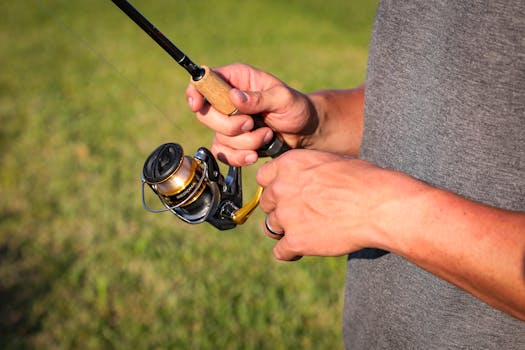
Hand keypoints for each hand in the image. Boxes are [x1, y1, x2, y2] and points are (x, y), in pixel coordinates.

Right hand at [186, 63, 317, 165]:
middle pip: (206, 114)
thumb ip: (259, 98)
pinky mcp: (233, 142)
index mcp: (237, 79)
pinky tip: (255, 154)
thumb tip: (234, 97)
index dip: (196, 92)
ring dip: (245, 142)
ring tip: (267, 135)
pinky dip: (239, 157)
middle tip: (252, 124)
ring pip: (219, 137)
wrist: (305, 132)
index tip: (198, 106)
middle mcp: (228, 100)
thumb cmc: (296, 108)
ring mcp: (229, 122)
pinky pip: (223, 153)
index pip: (205, 80)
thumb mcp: (283, 98)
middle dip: (230, 125)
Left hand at [256, 149, 401, 260]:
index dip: (275, 187)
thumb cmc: (363, 181)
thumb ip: (306, 170)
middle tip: (302, 214)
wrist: (378, 205)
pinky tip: (305, 249)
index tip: (287, 194)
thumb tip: (302, 177)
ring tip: (306, 231)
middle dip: (281, 209)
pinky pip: (280, 252)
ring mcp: (286, 215)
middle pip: (266, 204)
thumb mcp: (329, 161)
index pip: (263, 178)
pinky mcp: (295, 241)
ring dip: (285, 230)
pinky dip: (291, 252)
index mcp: (289, 164)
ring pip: (271, 227)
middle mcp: (281, 188)